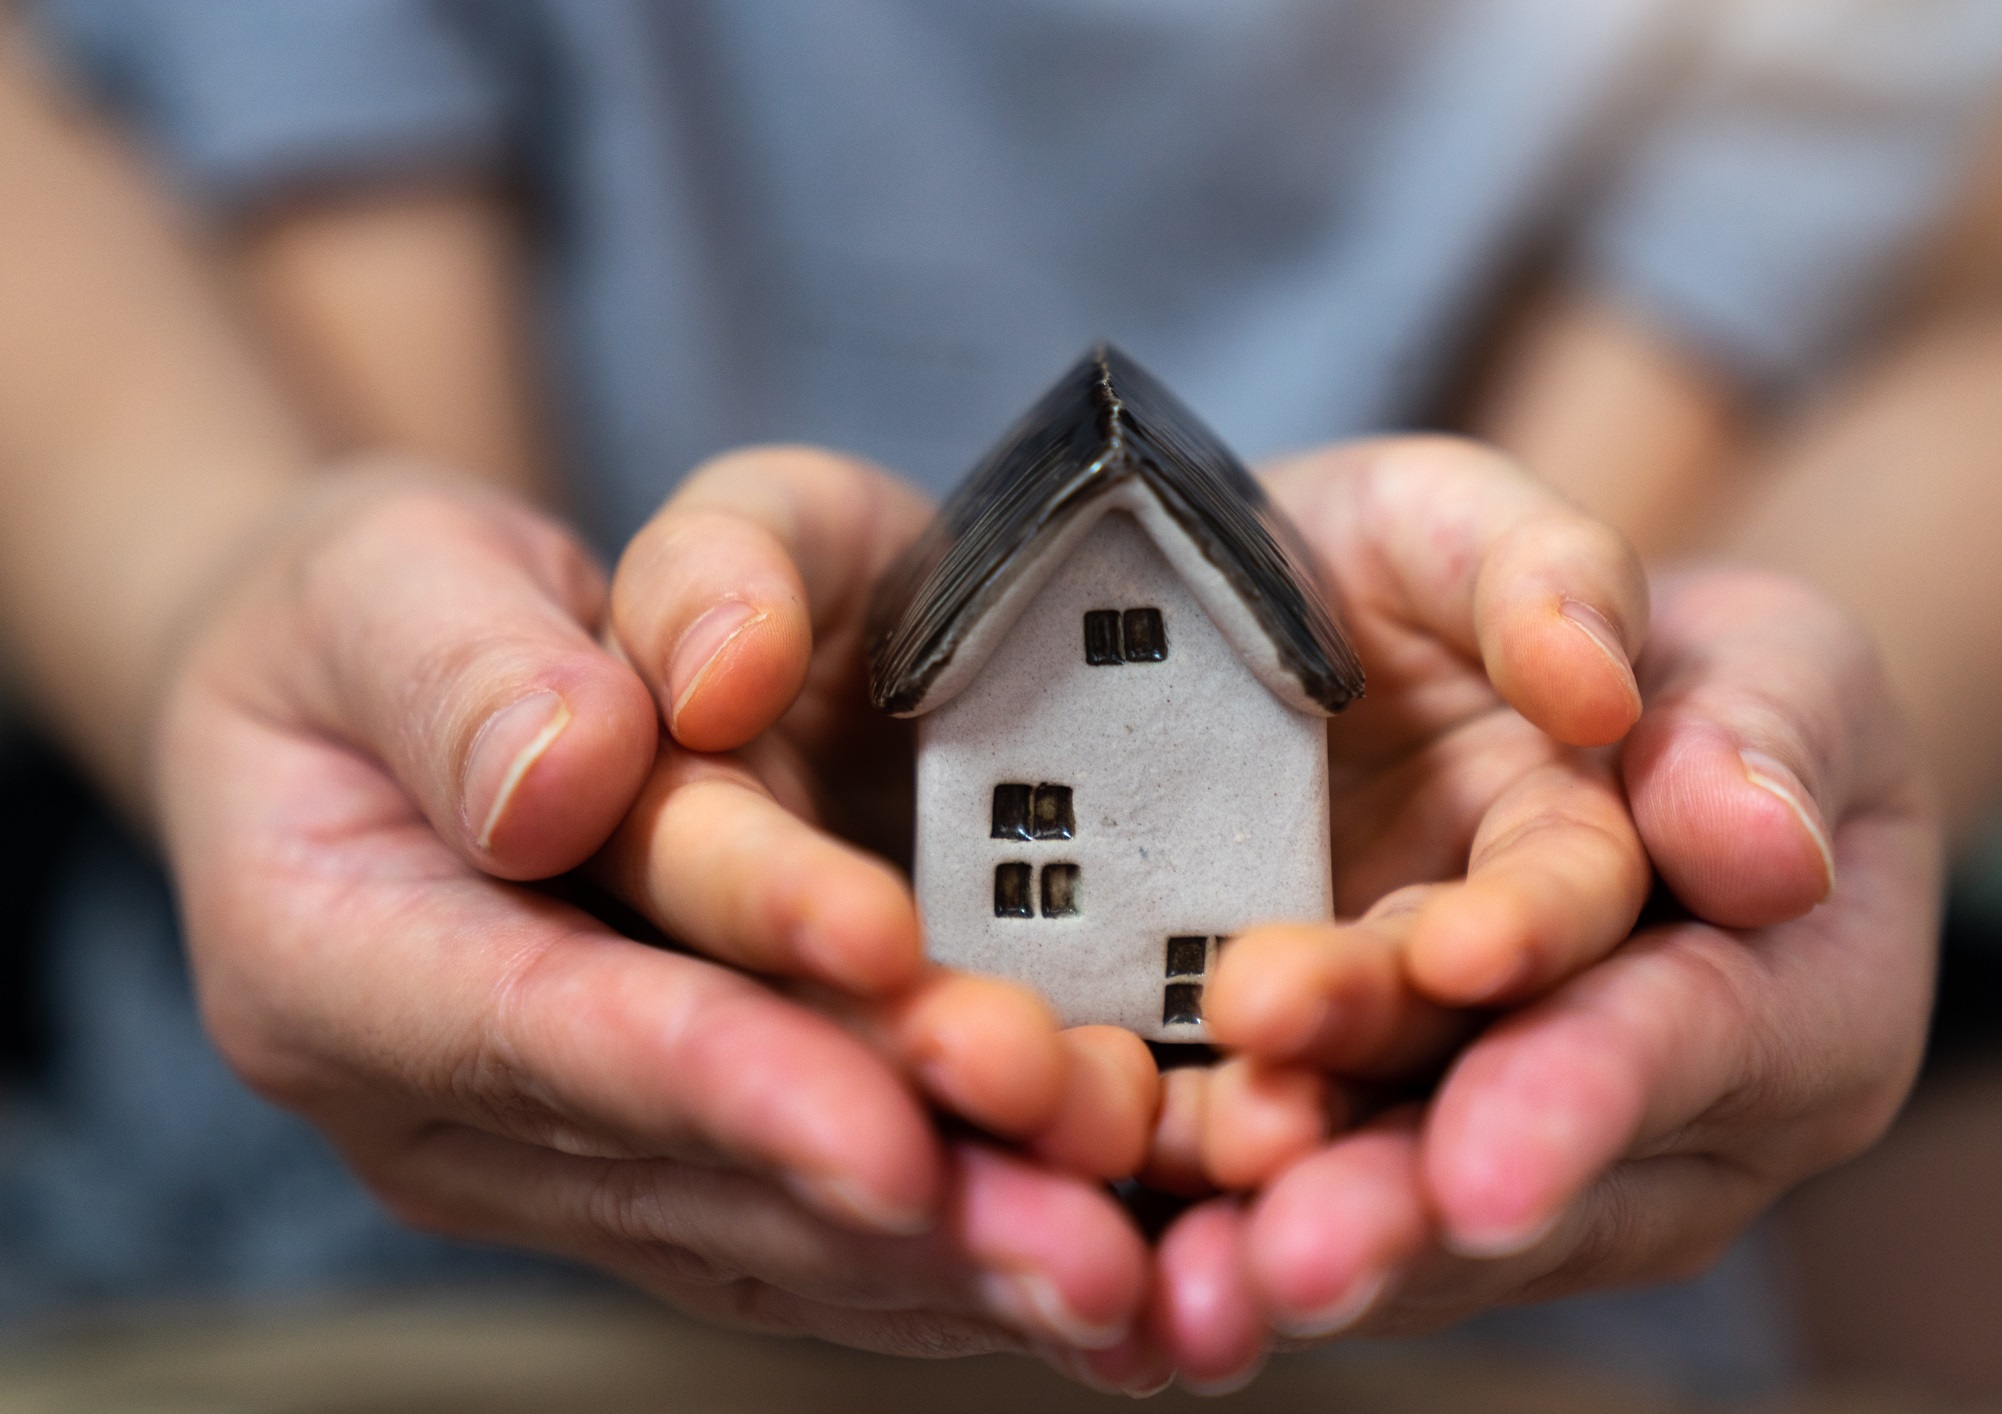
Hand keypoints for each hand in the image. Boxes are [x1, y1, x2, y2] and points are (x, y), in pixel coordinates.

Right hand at [154, 458, 1154, 1364]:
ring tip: (1120, 1271)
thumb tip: (571, 779)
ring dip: (952, 1258)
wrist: (396, 694)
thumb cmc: (387, 618)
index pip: (543, 1028)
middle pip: (683, 1170)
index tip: (891, 1121)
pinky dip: (950, 1258)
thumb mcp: (391, 576)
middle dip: (893, 1202)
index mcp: (328, 957)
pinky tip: (1086, 1272)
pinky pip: (805, 1239)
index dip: (724, 1075)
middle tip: (1082, 1247)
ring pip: (765, 1238)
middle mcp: (432, 1108)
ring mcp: (546, 1160)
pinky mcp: (652, 1169)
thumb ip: (471, 668)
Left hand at [1152, 565, 1936, 1386]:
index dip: (1584, 1082)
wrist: (1562, 694)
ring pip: (1401, 1188)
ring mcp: (1507, 1121)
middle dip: (1405, 1204)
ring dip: (1296, 1228)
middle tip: (1297, 1253)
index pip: (1689, 1037)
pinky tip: (1146, 1251)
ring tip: (1199, 1268)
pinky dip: (1225, 1215)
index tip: (1476, 1127)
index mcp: (1798, 990)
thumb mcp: (1745, 643)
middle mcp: (1664, 1107)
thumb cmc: (1681, 667)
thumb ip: (1751, 715)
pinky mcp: (1384, 1119)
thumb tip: (1759, 847)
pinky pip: (1309, 1177)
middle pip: (1521, 1151)